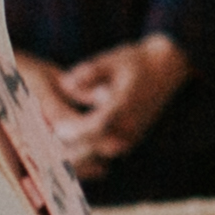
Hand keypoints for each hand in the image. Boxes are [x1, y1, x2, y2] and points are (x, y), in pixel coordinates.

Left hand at [54, 35, 191, 173]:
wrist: (169, 67)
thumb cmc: (137, 60)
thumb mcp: (112, 59)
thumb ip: (89, 71)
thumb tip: (65, 84)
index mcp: (126, 106)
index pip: (98, 126)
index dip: (75, 130)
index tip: (56, 129)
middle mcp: (131, 125)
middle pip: (96, 147)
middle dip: (70, 149)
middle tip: (45, 149)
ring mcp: (132, 135)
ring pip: (100, 154)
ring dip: (77, 155)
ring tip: (52, 154)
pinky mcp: (130, 139)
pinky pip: (105, 153)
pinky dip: (87, 154)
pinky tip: (67, 153)